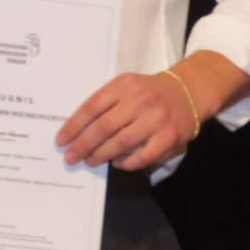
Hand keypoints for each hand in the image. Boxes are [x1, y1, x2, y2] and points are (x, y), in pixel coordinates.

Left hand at [58, 70, 198, 172]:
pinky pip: (143, 155)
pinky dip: (127, 162)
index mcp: (124, 85)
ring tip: (90, 161)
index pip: (92, 107)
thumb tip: (80, 129)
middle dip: (83, 145)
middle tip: (72, 157)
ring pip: (121, 142)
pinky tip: (118, 163)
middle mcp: (140, 100)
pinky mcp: (169, 135)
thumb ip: (108, 101)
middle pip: (104, 127)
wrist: (188, 90)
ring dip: (102, 155)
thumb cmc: (151, 91)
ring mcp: (156, 118)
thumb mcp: (128, 85)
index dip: (74, 126)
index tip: (61, 140)